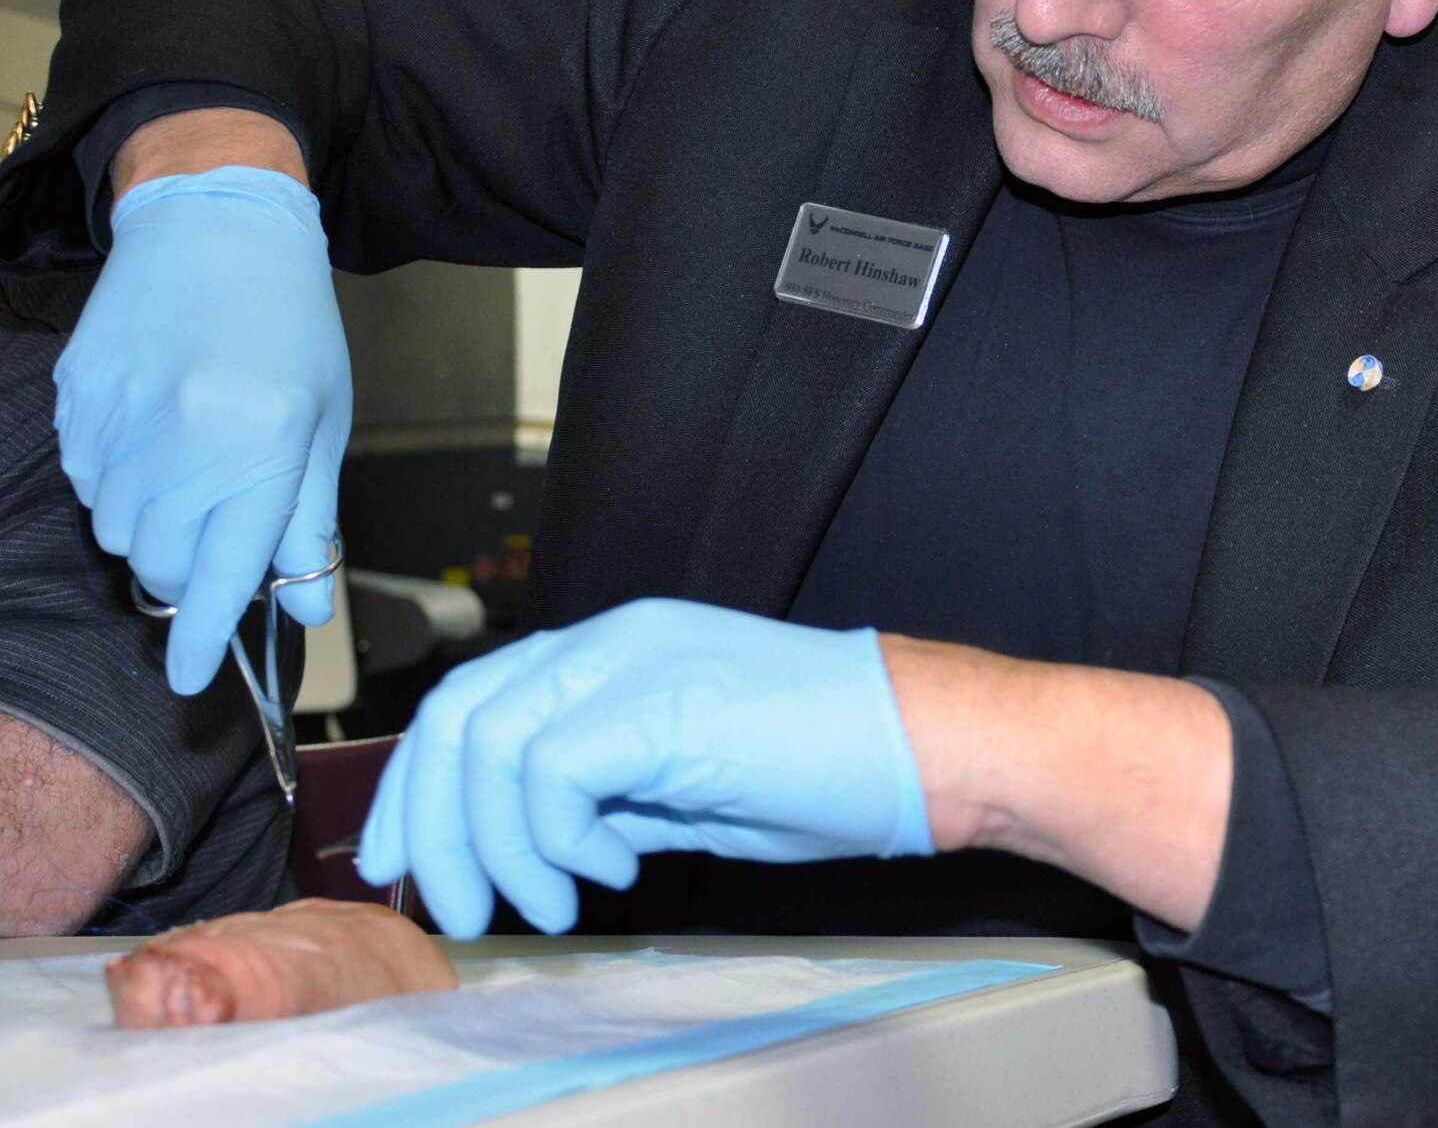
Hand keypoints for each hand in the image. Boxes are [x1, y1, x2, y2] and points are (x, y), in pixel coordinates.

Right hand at [54, 166, 349, 693]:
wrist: (218, 227)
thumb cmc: (290, 327)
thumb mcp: (323, 420)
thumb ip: (308, 517)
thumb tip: (308, 609)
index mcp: (261, 447)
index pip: (225, 573)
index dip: (204, 636)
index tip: (188, 678)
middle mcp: (184, 442)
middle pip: (164, 564)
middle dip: (190, 572)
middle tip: (217, 535)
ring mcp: (120, 421)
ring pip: (120, 530)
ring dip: (154, 525)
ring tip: (191, 468)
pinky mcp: (77, 400)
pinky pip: (88, 482)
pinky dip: (118, 482)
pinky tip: (152, 434)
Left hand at [355, 600, 933, 937]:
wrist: (918, 741)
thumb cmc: (823, 765)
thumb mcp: (685, 779)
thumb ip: (607, 791)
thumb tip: (537, 843)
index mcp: (614, 648)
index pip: (472, 700)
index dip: (421, 787)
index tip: (410, 868)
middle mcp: (611, 639)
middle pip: (459, 716)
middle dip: (433, 825)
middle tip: (457, 906)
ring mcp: (635, 661)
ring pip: (491, 746)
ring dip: (499, 848)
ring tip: (549, 906)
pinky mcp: (663, 703)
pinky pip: (552, 772)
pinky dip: (558, 840)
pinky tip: (612, 873)